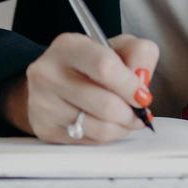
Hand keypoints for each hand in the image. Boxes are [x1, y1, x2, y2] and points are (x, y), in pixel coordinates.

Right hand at [0, 33, 158, 142]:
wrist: (52, 82)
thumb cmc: (91, 63)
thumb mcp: (118, 46)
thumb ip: (139, 54)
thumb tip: (142, 81)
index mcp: (69, 46)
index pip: (105, 67)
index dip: (131, 86)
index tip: (143, 96)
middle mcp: (49, 74)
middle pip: (105, 104)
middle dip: (131, 112)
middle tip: (139, 112)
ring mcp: (43, 104)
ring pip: (100, 128)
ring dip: (122, 127)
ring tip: (127, 119)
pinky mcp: (45, 129)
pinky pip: (89, 141)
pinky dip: (107, 136)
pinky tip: (108, 124)